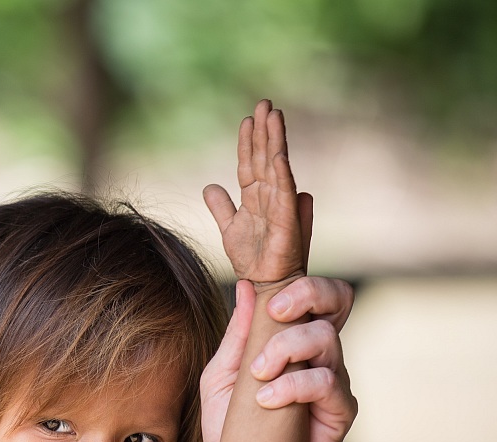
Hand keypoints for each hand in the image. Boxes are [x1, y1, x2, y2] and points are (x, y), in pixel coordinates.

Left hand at [201, 278, 357, 441]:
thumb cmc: (232, 430)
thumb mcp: (221, 379)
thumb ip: (236, 338)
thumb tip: (245, 287)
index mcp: (290, 339)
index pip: (312, 294)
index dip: (299, 284)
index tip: (268, 299)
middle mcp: (317, 354)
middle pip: (337, 300)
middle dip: (309, 295)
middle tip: (276, 313)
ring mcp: (332, 380)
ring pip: (326, 338)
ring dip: (287, 349)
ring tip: (257, 375)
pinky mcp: (339, 411)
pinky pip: (327, 383)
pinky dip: (293, 386)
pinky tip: (266, 401)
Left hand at [203, 99, 306, 285]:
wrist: (262, 283)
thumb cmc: (251, 257)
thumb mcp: (229, 228)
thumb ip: (221, 207)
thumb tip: (209, 186)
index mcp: (254, 196)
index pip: (249, 162)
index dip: (247, 141)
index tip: (247, 118)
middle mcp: (269, 196)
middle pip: (264, 157)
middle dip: (265, 130)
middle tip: (265, 103)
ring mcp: (279, 206)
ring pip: (277, 167)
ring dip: (275, 141)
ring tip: (275, 116)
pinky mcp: (287, 221)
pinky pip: (285, 193)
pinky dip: (281, 173)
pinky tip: (278, 155)